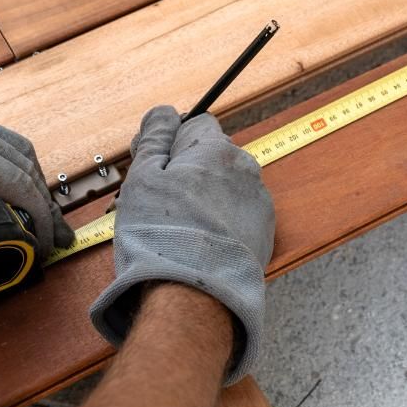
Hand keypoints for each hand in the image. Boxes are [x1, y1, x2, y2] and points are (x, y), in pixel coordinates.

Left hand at [0, 108, 73, 286]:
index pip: (19, 181)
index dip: (41, 215)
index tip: (47, 244)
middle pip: (25, 164)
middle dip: (44, 202)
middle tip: (55, 237)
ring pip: (18, 151)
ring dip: (33, 184)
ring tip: (42, 220)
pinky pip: (1, 145)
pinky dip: (17, 170)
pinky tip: (18, 196)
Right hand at [88, 106, 273, 381]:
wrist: (196, 294)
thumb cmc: (163, 236)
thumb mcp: (143, 178)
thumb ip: (156, 138)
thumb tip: (164, 112)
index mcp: (216, 149)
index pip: (196, 125)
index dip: (171, 143)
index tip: (153, 166)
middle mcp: (245, 169)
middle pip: (212, 156)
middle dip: (188, 169)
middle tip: (159, 200)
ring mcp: (258, 201)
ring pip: (226, 185)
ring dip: (205, 196)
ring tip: (179, 227)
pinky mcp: (263, 232)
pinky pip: (238, 213)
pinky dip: (221, 220)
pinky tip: (200, 241)